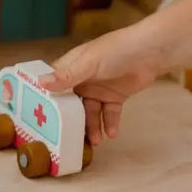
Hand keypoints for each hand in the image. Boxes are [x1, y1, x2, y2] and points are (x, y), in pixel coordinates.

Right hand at [40, 27, 162, 145]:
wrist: (152, 52)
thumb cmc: (117, 50)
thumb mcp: (89, 63)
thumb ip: (67, 76)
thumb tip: (40, 83)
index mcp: (71, 67)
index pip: (53, 85)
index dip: (46, 100)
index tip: (39, 118)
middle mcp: (82, 79)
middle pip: (71, 104)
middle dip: (70, 120)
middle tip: (68, 138)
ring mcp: (99, 89)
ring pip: (90, 112)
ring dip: (92, 126)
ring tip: (96, 141)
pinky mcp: (115, 97)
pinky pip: (109, 113)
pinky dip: (109, 123)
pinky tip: (111, 133)